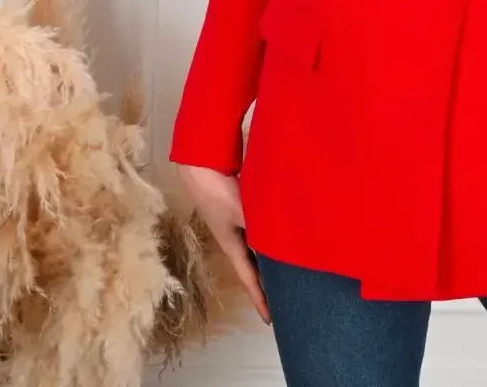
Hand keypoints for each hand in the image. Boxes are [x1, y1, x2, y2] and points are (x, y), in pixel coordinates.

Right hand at [176, 164, 270, 325]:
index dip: (260, 299)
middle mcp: (233, 240)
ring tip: (285, 271)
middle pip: (252, 268)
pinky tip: (277, 236)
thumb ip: (262, 230)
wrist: (201, 166)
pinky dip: (267, 240)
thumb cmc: (219, 193)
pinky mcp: (236, 210)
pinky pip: (256, 233)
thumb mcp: (244, 214)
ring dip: (268, 261)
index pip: (250, 280)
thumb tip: (284, 246)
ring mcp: (234, 225)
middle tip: (283, 298)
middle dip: (266, 284)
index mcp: (232, 247)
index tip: (270, 319)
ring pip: (255, 250)